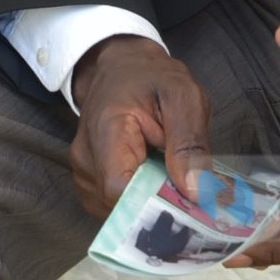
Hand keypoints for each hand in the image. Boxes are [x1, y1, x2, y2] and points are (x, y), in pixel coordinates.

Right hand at [69, 33, 213, 216]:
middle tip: (192, 194)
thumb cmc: (152, 78)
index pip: (118, 190)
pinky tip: (155, 181)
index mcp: (105, 130)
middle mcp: (85, 157)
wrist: (123, 67)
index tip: (189, 205)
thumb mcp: (183, 96)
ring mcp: (83, 173)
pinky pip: (115, 208)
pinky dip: (140, 202)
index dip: (154, 205)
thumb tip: (195, 192)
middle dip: (159, 207)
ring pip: (118, 212)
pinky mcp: (89, 183)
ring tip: (171, 179)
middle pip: (119, 206)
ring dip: (150, 203)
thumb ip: (189, 142)